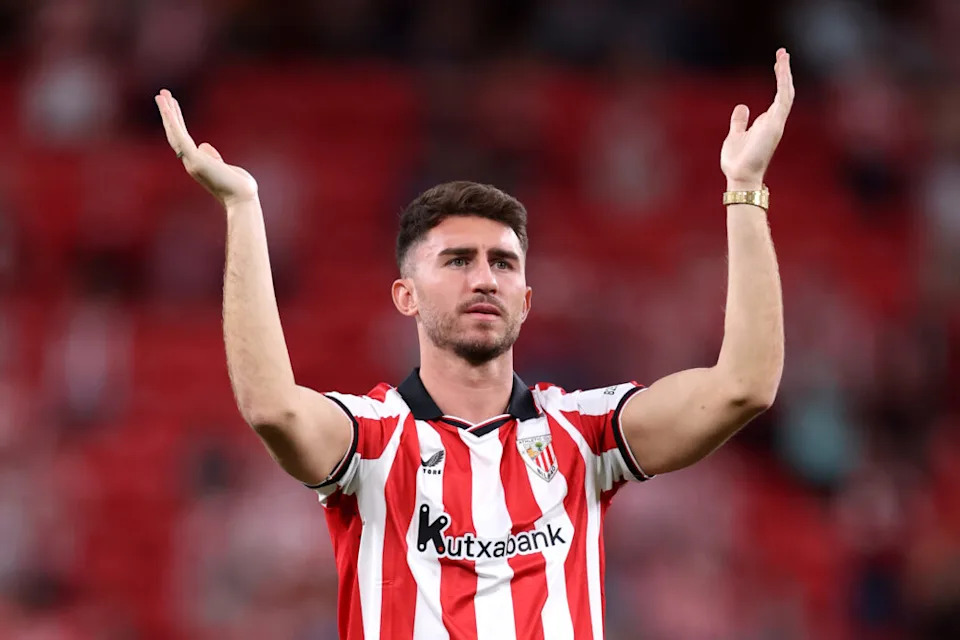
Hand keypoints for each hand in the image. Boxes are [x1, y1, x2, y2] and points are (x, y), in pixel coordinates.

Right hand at [155, 89, 257, 207]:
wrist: (243, 199)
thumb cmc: (239, 187)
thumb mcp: (226, 167)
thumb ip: (214, 157)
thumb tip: (203, 145)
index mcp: (197, 163)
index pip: (183, 138)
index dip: (177, 122)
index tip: (173, 106)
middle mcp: (190, 162)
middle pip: (175, 133)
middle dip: (169, 113)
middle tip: (162, 94)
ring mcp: (191, 161)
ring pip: (174, 133)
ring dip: (167, 113)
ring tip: (161, 94)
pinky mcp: (194, 159)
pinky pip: (180, 136)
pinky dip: (172, 120)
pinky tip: (167, 105)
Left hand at [721, 48, 794, 190]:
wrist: (740, 176)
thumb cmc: (738, 161)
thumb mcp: (735, 135)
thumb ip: (740, 121)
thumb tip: (742, 106)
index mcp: (766, 122)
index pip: (778, 95)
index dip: (780, 78)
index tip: (778, 62)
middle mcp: (774, 121)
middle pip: (785, 91)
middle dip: (784, 72)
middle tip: (783, 53)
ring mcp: (776, 122)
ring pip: (786, 93)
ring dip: (785, 74)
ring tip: (783, 56)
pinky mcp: (775, 125)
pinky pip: (783, 100)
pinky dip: (783, 85)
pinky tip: (782, 70)